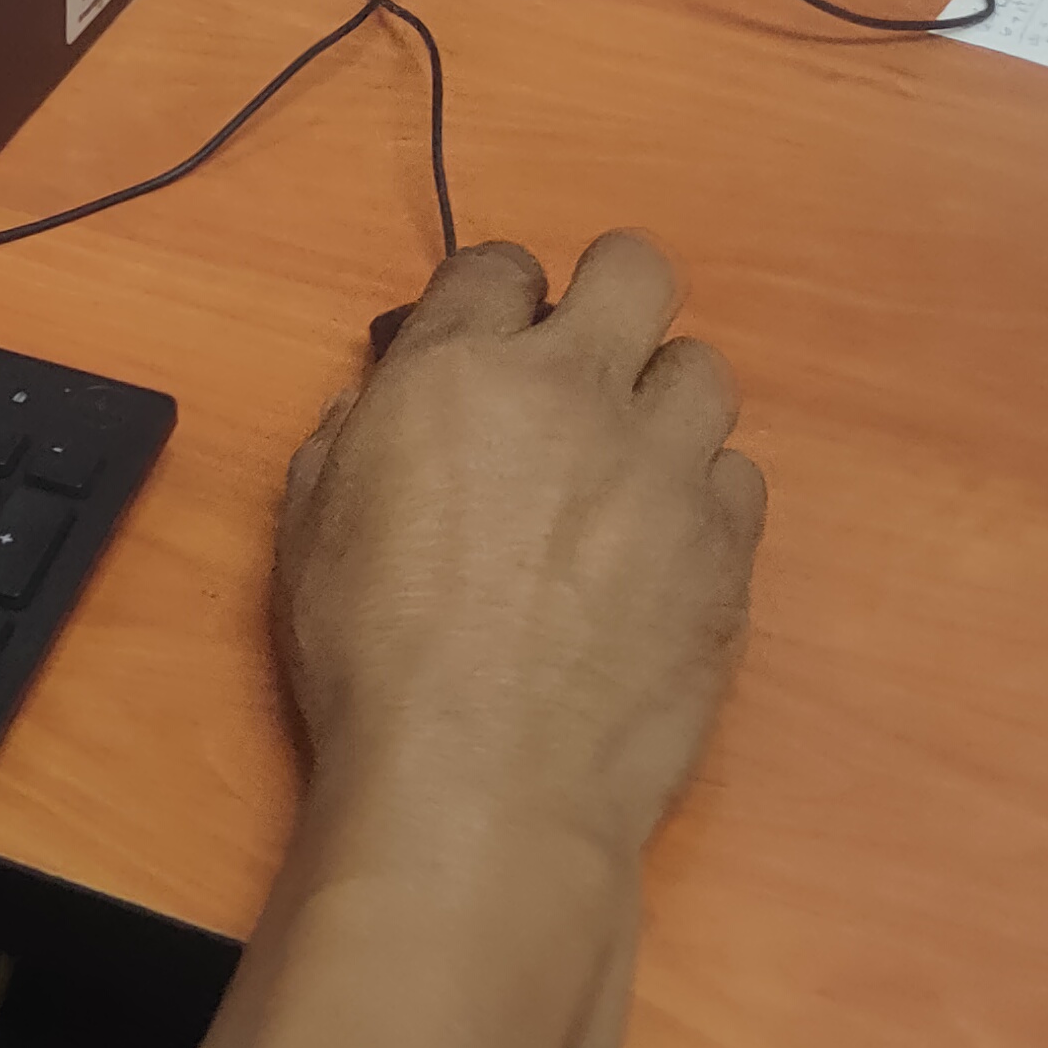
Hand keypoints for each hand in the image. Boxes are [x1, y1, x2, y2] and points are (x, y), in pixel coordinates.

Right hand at [176, 232, 764, 1047]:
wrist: (483, 783)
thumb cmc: (371, 660)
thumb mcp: (308, 524)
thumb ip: (357, 434)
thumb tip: (387, 403)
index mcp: (459, 370)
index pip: (497, 264)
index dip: (492, 299)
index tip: (487, 343)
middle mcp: (575, 391)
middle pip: (635, 267)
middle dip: (608, 298)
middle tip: (580, 366)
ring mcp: (665, 467)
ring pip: (704, 369)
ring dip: (663, 401)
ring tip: (626, 465)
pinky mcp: (728, 547)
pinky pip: (739, 474)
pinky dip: (702, 494)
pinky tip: (660, 546)